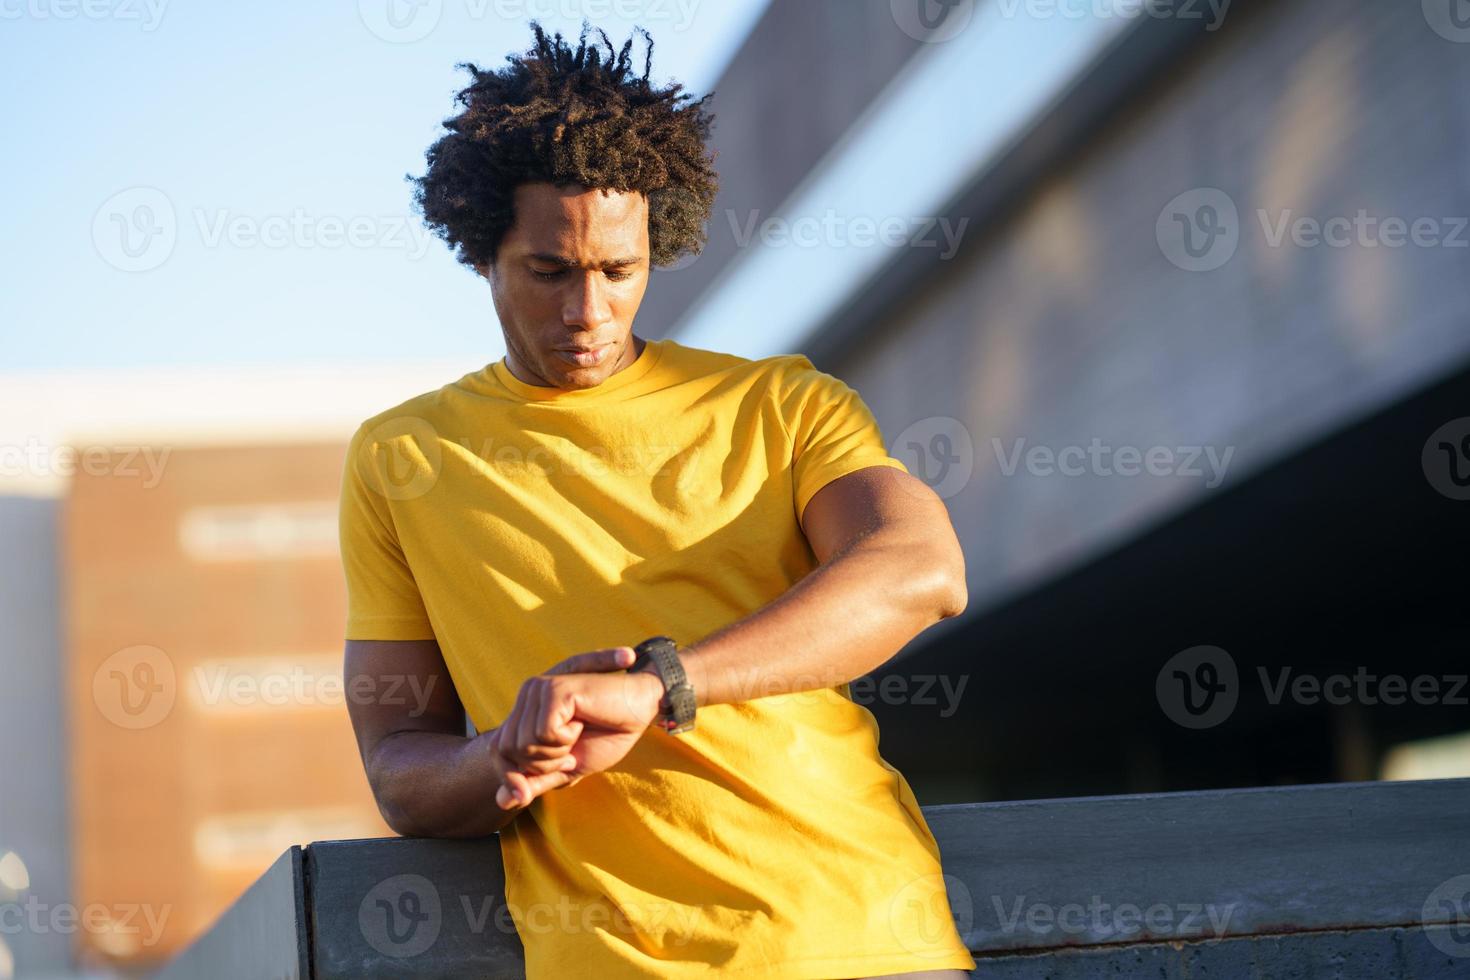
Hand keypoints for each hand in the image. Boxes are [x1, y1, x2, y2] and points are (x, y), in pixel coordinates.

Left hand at [489, 647, 663, 808]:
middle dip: (543, 763)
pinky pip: (544, 733)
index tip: (526, 795)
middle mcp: (528, 694)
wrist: (641, 708)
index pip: (499, 750)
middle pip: (510, 750)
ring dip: (557, 751)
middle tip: (570, 748)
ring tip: (577, 732)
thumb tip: (500, 802)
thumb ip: (535, 780)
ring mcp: (539, 690)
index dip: (512, 777)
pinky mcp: (554, 690)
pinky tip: (582, 721)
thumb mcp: (567, 767)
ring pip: (525, 743)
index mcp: (527, 708)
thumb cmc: (608, 733)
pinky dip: (565, 739)